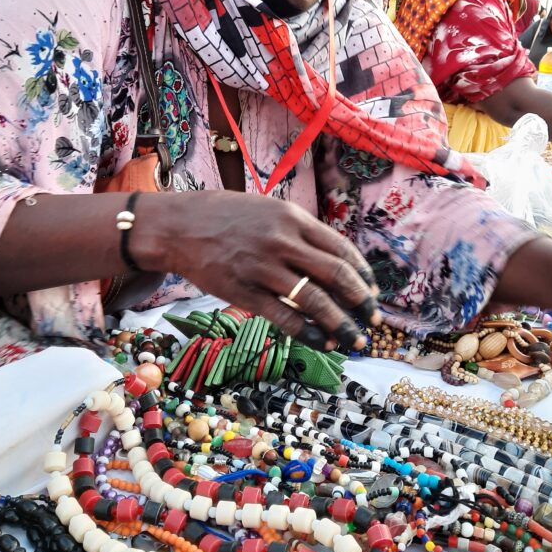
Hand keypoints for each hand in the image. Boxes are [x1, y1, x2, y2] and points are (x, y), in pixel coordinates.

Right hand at [135, 191, 379, 350]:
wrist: (178, 227)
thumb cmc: (225, 216)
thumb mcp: (268, 210)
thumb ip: (299, 231)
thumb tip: (334, 261)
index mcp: (292, 218)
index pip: (341, 248)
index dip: (362, 274)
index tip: (372, 291)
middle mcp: (282, 241)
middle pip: (335, 275)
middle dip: (361, 302)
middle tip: (373, 320)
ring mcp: (263, 268)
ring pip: (314, 300)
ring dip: (341, 324)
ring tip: (354, 340)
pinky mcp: (243, 292)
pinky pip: (284, 317)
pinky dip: (307, 332)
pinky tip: (320, 341)